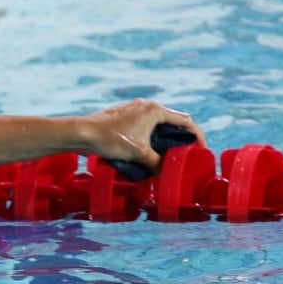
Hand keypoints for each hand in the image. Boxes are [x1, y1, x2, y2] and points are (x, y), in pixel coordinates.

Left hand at [85, 99, 204, 174]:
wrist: (81, 132)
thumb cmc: (111, 139)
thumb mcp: (139, 153)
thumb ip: (157, 164)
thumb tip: (167, 177)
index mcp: (155, 110)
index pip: (185, 121)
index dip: (197, 136)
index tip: (202, 150)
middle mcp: (146, 106)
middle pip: (172, 121)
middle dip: (181, 137)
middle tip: (187, 154)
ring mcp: (134, 110)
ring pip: (157, 124)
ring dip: (165, 138)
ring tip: (170, 155)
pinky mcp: (123, 117)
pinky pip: (144, 126)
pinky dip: (151, 137)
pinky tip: (149, 151)